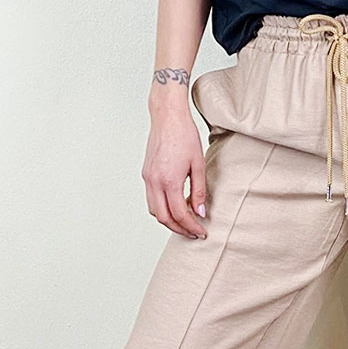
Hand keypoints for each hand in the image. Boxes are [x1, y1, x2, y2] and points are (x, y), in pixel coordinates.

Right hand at [143, 90, 207, 237]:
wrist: (167, 116)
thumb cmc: (184, 135)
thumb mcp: (198, 164)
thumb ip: (199, 191)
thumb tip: (201, 212)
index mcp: (169, 180)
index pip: (180, 214)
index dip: (191, 227)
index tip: (201, 232)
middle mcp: (154, 182)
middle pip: (163, 218)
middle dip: (179, 229)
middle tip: (194, 232)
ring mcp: (148, 178)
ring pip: (154, 211)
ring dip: (168, 220)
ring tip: (185, 221)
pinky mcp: (146, 174)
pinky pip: (151, 199)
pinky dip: (161, 208)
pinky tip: (174, 206)